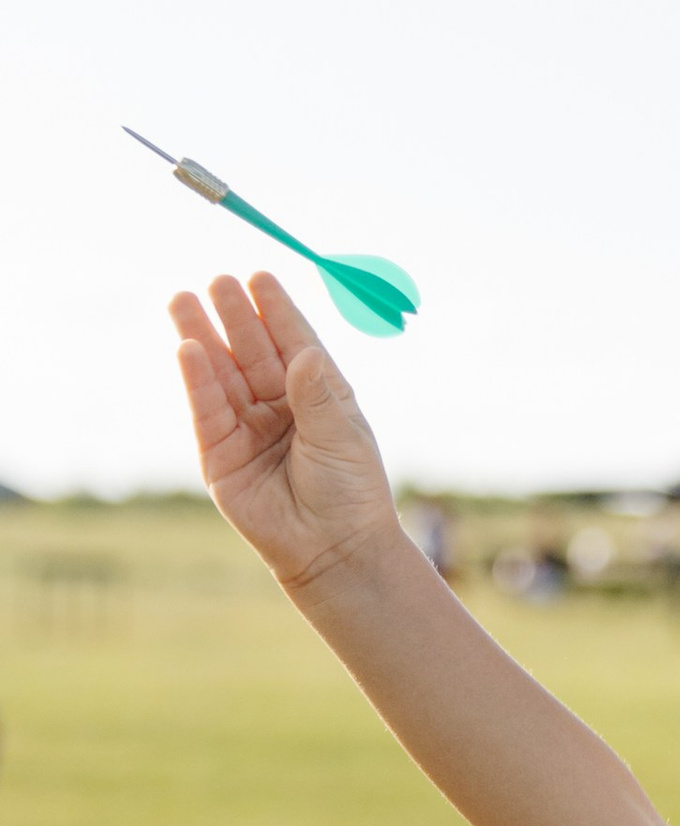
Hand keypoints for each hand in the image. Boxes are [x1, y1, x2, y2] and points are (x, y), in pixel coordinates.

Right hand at [171, 272, 401, 591]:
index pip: (292, 343)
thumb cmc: (350, 492)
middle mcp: (278, 405)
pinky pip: (206, 410)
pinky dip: (197, 379)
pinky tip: (188, 348)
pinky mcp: (220, 455)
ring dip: (203, 336)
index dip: (275, 311)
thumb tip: (304, 353)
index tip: (260, 276)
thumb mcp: (340, 437)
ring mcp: (246, 428)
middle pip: (250, 351)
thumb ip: (317, 396)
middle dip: (234, 316)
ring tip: (183, 299)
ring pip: (221, 374)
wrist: (334, 549)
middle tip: (218, 280)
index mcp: (316, 394)